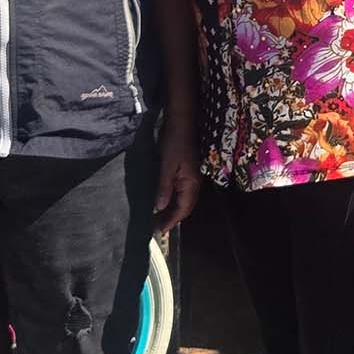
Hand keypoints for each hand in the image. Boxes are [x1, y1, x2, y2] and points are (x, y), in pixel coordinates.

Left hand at [153, 114, 200, 235]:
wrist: (182, 122)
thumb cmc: (174, 142)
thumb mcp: (166, 166)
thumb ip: (164, 188)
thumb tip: (159, 208)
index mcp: (190, 183)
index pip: (182, 209)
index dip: (172, 221)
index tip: (160, 232)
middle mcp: (194, 183)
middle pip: (186, 207)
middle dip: (173, 219)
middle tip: (158, 228)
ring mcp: (192, 177)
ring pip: (185, 200)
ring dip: (174, 210)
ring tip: (160, 218)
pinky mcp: (188, 171)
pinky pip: (183, 191)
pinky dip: (175, 200)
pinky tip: (165, 201)